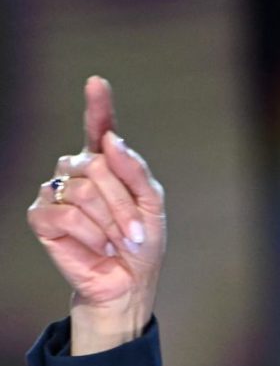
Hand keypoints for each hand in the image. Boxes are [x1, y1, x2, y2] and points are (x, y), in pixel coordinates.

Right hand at [26, 76, 166, 354]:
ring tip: (118, 243)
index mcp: (108, 165)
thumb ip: (136, 172)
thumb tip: (112, 141)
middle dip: (124, 204)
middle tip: (134, 233)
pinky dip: (90, 234)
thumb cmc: (140, 244)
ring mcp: (57, 191)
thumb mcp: (152, 206)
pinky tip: (99, 248)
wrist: (126, 283)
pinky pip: (65, 214)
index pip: (99, 129)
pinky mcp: (41, 217)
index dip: (97, 106)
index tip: (96, 83)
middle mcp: (79, 172)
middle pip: (98, 166)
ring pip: (83, 189)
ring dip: (110, 222)